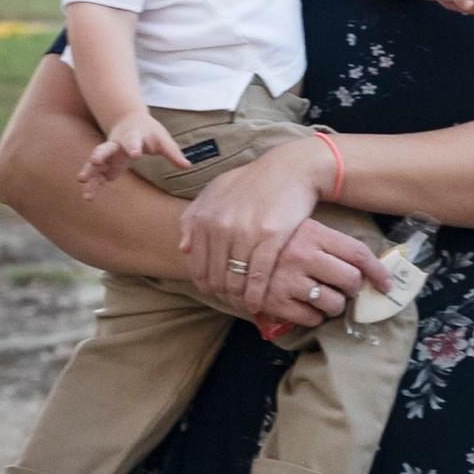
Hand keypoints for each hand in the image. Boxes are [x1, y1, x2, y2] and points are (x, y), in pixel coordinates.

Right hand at [81, 108, 191, 192]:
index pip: (133, 141)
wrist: (130, 121)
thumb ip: (173, 153)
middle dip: (100, 153)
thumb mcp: (162, 139)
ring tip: (81, 180)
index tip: (135, 154)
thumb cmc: (149, 132)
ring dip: (89, 170)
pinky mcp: (104, 165)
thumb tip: (187, 165)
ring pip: (96, 162)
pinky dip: (92, 184)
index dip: (133, 146)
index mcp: (132, 137)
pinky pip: (96, 175)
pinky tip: (87, 196)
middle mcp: (116, 145)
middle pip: (106, 148)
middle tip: (94, 159)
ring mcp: (108, 155)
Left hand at [178, 134, 391, 321]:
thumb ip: (194, 216)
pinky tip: (258, 303)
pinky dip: (256, 295)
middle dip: (222, 294)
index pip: (197, 265)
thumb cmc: (253, 180)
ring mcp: (245, 232)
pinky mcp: (270, 237)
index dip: (204, 284)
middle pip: (215, 276)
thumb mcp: (216, 190)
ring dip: (239, 298)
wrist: (290, 169)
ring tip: (244, 304)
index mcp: (205, 216)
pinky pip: (258, 276)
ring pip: (235, 280)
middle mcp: (221, 226)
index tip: (214, 293)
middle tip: (232, 301)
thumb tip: (183, 247)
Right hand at [226, 217, 385, 331]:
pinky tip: (309, 308)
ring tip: (328, 300)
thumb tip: (366, 266)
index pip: (359, 254)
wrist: (226, 237)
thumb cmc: (272, 232)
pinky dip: (315, 316)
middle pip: (350, 280)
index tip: (386, 284)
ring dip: (336, 306)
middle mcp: (303, 254)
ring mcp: (288, 278)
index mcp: (314, 232)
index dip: (378, 272)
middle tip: (346, 289)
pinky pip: (310, 317)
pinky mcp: (274, 299)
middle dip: (353, 289)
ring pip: (333, 303)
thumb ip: (330, 242)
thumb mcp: (302, 225)